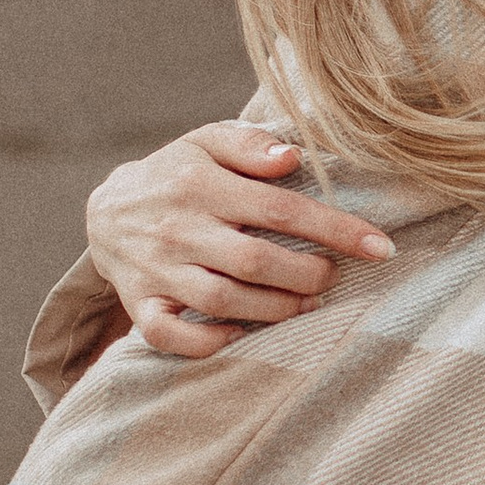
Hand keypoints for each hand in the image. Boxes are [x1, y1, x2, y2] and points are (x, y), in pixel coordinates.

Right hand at [85, 124, 394, 360]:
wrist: (104, 210)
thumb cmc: (176, 174)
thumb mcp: (206, 141)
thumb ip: (249, 144)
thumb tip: (292, 158)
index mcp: (202, 185)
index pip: (281, 209)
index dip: (336, 230)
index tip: (381, 247)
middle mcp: (178, 229)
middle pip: (255, 261)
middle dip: (308, 275)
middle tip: (331, 276)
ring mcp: (157, 270)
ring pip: (221, 301)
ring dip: (275, 310)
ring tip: (305, 304)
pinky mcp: (139, 304)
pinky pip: (171, 336)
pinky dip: (209, 342)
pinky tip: (242, 332)